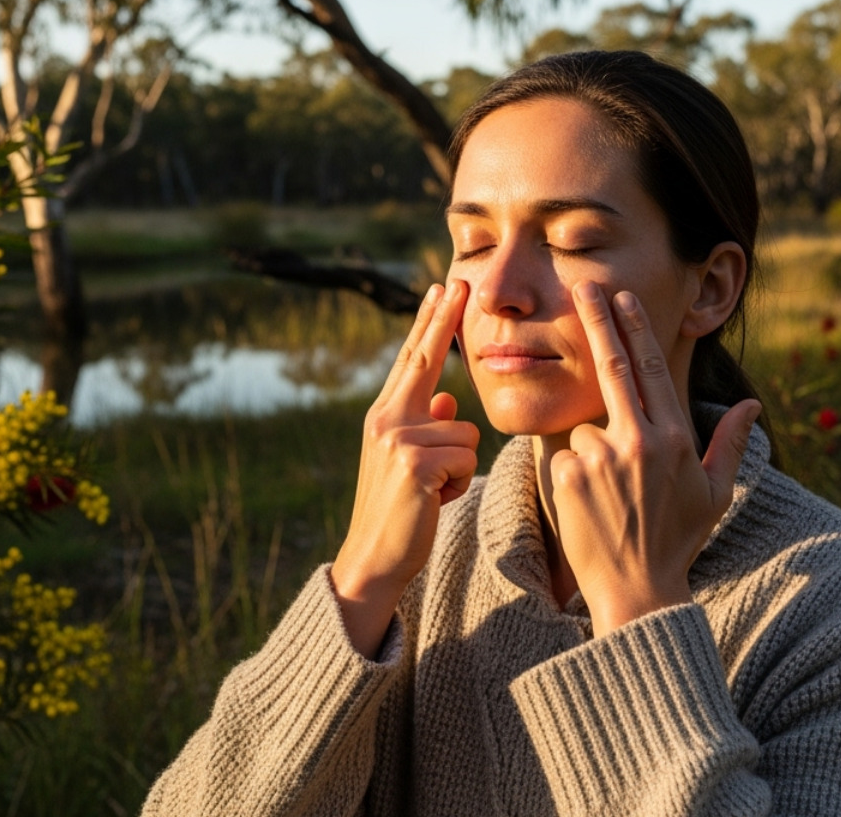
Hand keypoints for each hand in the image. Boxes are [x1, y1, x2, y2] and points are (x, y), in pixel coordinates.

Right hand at [331, 279, 478, 656]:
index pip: (412, 359)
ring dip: (461, 467)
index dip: (428, 323)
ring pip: (466, 431)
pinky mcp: (414, 463)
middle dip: (442, 319)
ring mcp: (397, 439)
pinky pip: (466, 458)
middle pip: (425, 360)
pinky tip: (434, 502)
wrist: (374, 559)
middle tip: (457, 280)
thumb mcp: (411, 463)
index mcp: (385, 415)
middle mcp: (386, 419)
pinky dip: (459, 484)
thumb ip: (428, 426)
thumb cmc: (400, 512)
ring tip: (433, 492)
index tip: (441, 288)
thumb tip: (450, 400)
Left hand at [549, 281, 760, 636]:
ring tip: (608, 498)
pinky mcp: (569, 478)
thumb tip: (752, 402)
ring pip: (582, 430)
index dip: (633, 330)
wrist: (638, 592)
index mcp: (673, 438)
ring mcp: (601, 459)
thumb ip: (730, 443)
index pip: (649, 371)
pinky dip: (570, 473)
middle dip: (596, 322)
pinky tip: (589, 507)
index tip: (621, 297)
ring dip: (588, 452)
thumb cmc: (677, 540)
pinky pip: (561, 458)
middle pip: (610, 368)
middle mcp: (638, 441)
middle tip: (582, 287)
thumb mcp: (715, 494)